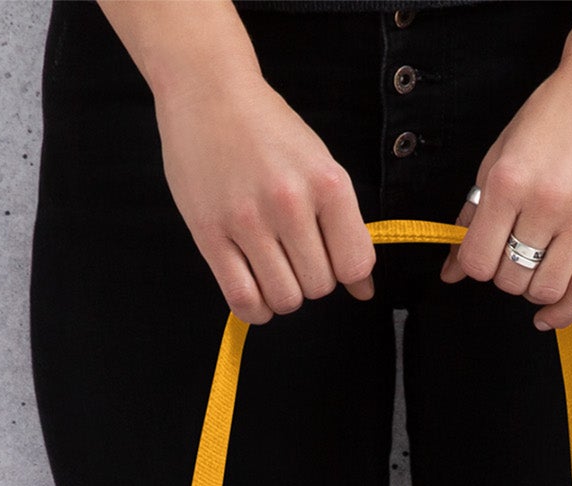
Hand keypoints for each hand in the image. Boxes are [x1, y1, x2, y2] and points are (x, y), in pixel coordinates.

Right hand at [155, 72, 375, 323]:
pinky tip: (254, 290)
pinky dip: (255, 308)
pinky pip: (242, 299)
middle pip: (318, 286)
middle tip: (293, 254)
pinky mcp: (209, 232)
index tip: (329, 256)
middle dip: (310, 279)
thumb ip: (344, 227)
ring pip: (284, 299)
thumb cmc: (268, 131)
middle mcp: (290, 202)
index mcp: (327, 183)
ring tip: (272, 267)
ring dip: (282, 295)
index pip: (355, 264)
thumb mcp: (319, 166)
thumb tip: (364, 290)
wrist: (208, 91)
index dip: (345, 271)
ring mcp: (247, 219)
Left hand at [441, 6, 571, 329]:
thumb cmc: (554, 116)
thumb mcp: (501, 155)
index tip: (487, 254)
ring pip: (545, 290)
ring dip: (535, 289)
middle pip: (511, 280)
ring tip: (539, 266)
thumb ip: (474, 214)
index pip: (478, 261)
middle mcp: (545, 203)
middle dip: (507, 275)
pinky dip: (563, 312)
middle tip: (517, 252)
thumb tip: (451, 271)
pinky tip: (550, 314)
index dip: (477, 266)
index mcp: (509, 181)